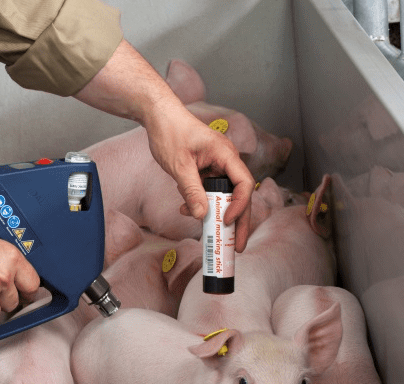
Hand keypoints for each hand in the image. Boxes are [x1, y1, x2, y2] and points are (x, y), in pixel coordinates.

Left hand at [143, 102, 253, 251]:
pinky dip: (201, 201)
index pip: (244, 184)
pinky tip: (186, 206)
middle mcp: (227, 160)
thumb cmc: (170, 133)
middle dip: (237, 221)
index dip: (239, 206)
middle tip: (236, 246)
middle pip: (240, 195)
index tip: (225, 221)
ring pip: (224, 195)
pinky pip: (210, 190)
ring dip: (213, 211)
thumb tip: (202, 215)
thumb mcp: (179, 166)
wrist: (159, 117)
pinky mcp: (208, 169)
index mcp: (226, 154)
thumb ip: (191, 190)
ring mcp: (218, 165)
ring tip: (201, 226)